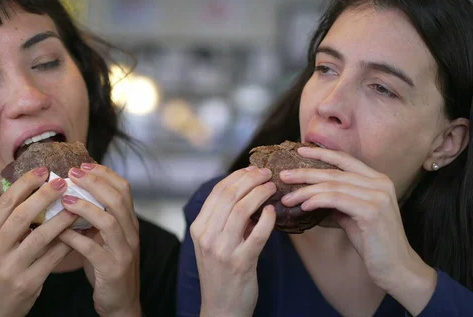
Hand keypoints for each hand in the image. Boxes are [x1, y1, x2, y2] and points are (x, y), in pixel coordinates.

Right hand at [0, 167, 78, 316]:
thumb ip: (6, 224)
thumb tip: (32, 192)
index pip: (3, 204)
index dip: (24, 184)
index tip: (42, 170)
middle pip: (21, 216)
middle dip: (44, 196)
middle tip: (63, 181)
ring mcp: (10, 268)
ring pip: (39, 237)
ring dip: (60, 219)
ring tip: (76, 206)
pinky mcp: (27, 283)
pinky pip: (52, 258)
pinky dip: (66, 243)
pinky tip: (78, 232)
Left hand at [59, 163, 140, 316]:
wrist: (120, 303)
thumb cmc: (106, 267)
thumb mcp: (104, 238)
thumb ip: (94, 218)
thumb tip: (69, 193)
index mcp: (129, 222)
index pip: (123, 188)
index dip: (104, 173)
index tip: (83, 164)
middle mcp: (131, 233)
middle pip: (118, 198)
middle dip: (95, 182)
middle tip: (72, 173)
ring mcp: (124, 251)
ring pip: (110, 221)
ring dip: (86, 206)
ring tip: (65, 198)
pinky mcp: (112, 269)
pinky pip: (93, 249)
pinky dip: (74, 238)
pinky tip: (58, 232)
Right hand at [190, 166, 276, 316]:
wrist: (221, 308)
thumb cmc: (220, 272)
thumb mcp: (213, 243)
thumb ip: (224, 219)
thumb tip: (246, 191)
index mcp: (198, 228)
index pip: (217, 192)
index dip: (237, 176)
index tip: (253, 169)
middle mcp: (207, 237)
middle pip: (230, 196)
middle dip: (251, 179)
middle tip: (267, 173)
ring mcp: (223, 250)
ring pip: (242, 209)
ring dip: (260, 193)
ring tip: (272, 188)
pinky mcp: (241, 262)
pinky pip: (258, 233)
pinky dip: (268, 218)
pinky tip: (274, 211)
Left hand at [280, 146, 436, 313]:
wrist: (396, 267)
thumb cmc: (372, 242)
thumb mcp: (352, 215)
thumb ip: (337, 201)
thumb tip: (310, 195)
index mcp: (377, 180)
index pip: (345, 159)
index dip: (321, 153)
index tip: (299, 150)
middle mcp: (380, 183)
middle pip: (334, 172)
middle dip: (305, 173)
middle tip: (283, 176)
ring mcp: (378, 196)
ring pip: (333, 186)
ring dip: (305, 191)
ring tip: (287, 198)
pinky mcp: (371, 211)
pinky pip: (336, 200)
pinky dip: (317, 201)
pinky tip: (303, 207)